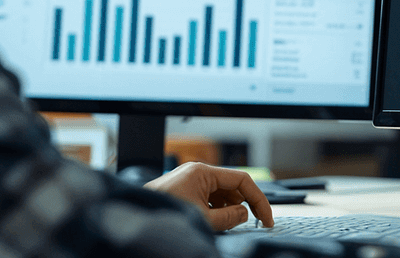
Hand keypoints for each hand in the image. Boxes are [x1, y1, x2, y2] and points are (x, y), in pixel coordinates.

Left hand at [143, 161, 273, 230]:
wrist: (134, 216)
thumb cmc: (164, 213)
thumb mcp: (203, 219)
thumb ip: (229, 217)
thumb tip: (244, 214)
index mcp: (203, 172)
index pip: (242, 180)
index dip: (258, 200)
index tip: (265, 218)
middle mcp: (197, 172)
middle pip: (232, 187)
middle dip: (243, 206)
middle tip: (253, 224)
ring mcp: (189, 180)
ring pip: (221, 194)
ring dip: (228, 210)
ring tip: (227, 226)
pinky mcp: (184, 190)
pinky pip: (208, 198)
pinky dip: (216, 210)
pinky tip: (214, 223)